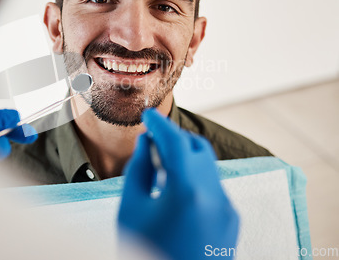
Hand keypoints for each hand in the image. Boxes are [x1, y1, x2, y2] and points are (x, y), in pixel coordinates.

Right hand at [118, 108, 238, 259]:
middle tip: (151, 140)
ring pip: (208, 165)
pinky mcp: (231, 221)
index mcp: (188, 192)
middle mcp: (216, 197)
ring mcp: (227, 210)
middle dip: (174, 138)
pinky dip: (194, 176)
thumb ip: (139, 170)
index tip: (148, 115)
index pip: (175, 141)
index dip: (159, 123)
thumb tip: (146, 144)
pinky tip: (173, 189)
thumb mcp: (130, 210)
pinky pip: (213, 185)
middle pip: (197, 147)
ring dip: (185, 157)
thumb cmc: (144, 252)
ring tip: (159, 166)